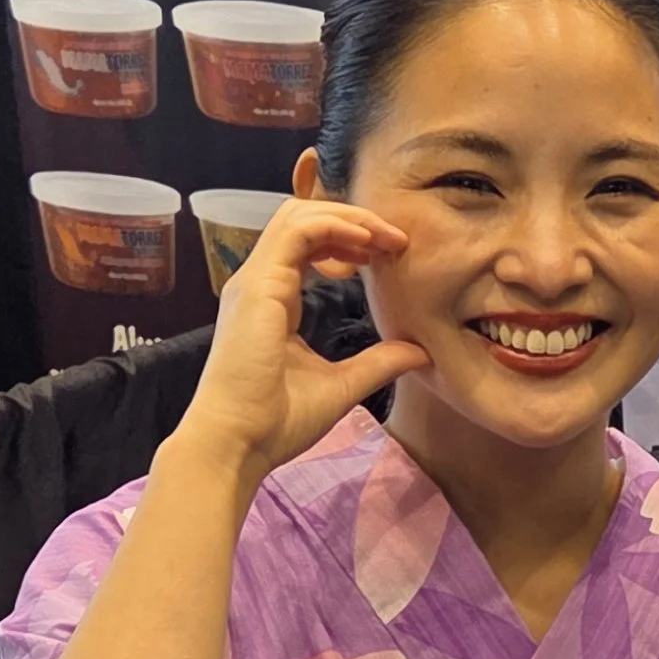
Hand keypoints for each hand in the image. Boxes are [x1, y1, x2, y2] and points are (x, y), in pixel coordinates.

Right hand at [172, 197, 425, 497]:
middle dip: (352, 219)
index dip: (349, 239)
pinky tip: (366, 243)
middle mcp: (260, 283)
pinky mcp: (259, 286)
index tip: (389, 254)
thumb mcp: (342, 385)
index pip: (307, 245)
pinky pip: (297, 231)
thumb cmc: (276, 422)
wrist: (239, 442)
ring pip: (298, 215)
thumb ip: (378, 363)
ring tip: (386, 236)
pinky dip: (334, 226)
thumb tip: (419, 351)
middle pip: (302, 219)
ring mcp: (255, 281)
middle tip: (396, 239)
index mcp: (274, 300)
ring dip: (348, 217)